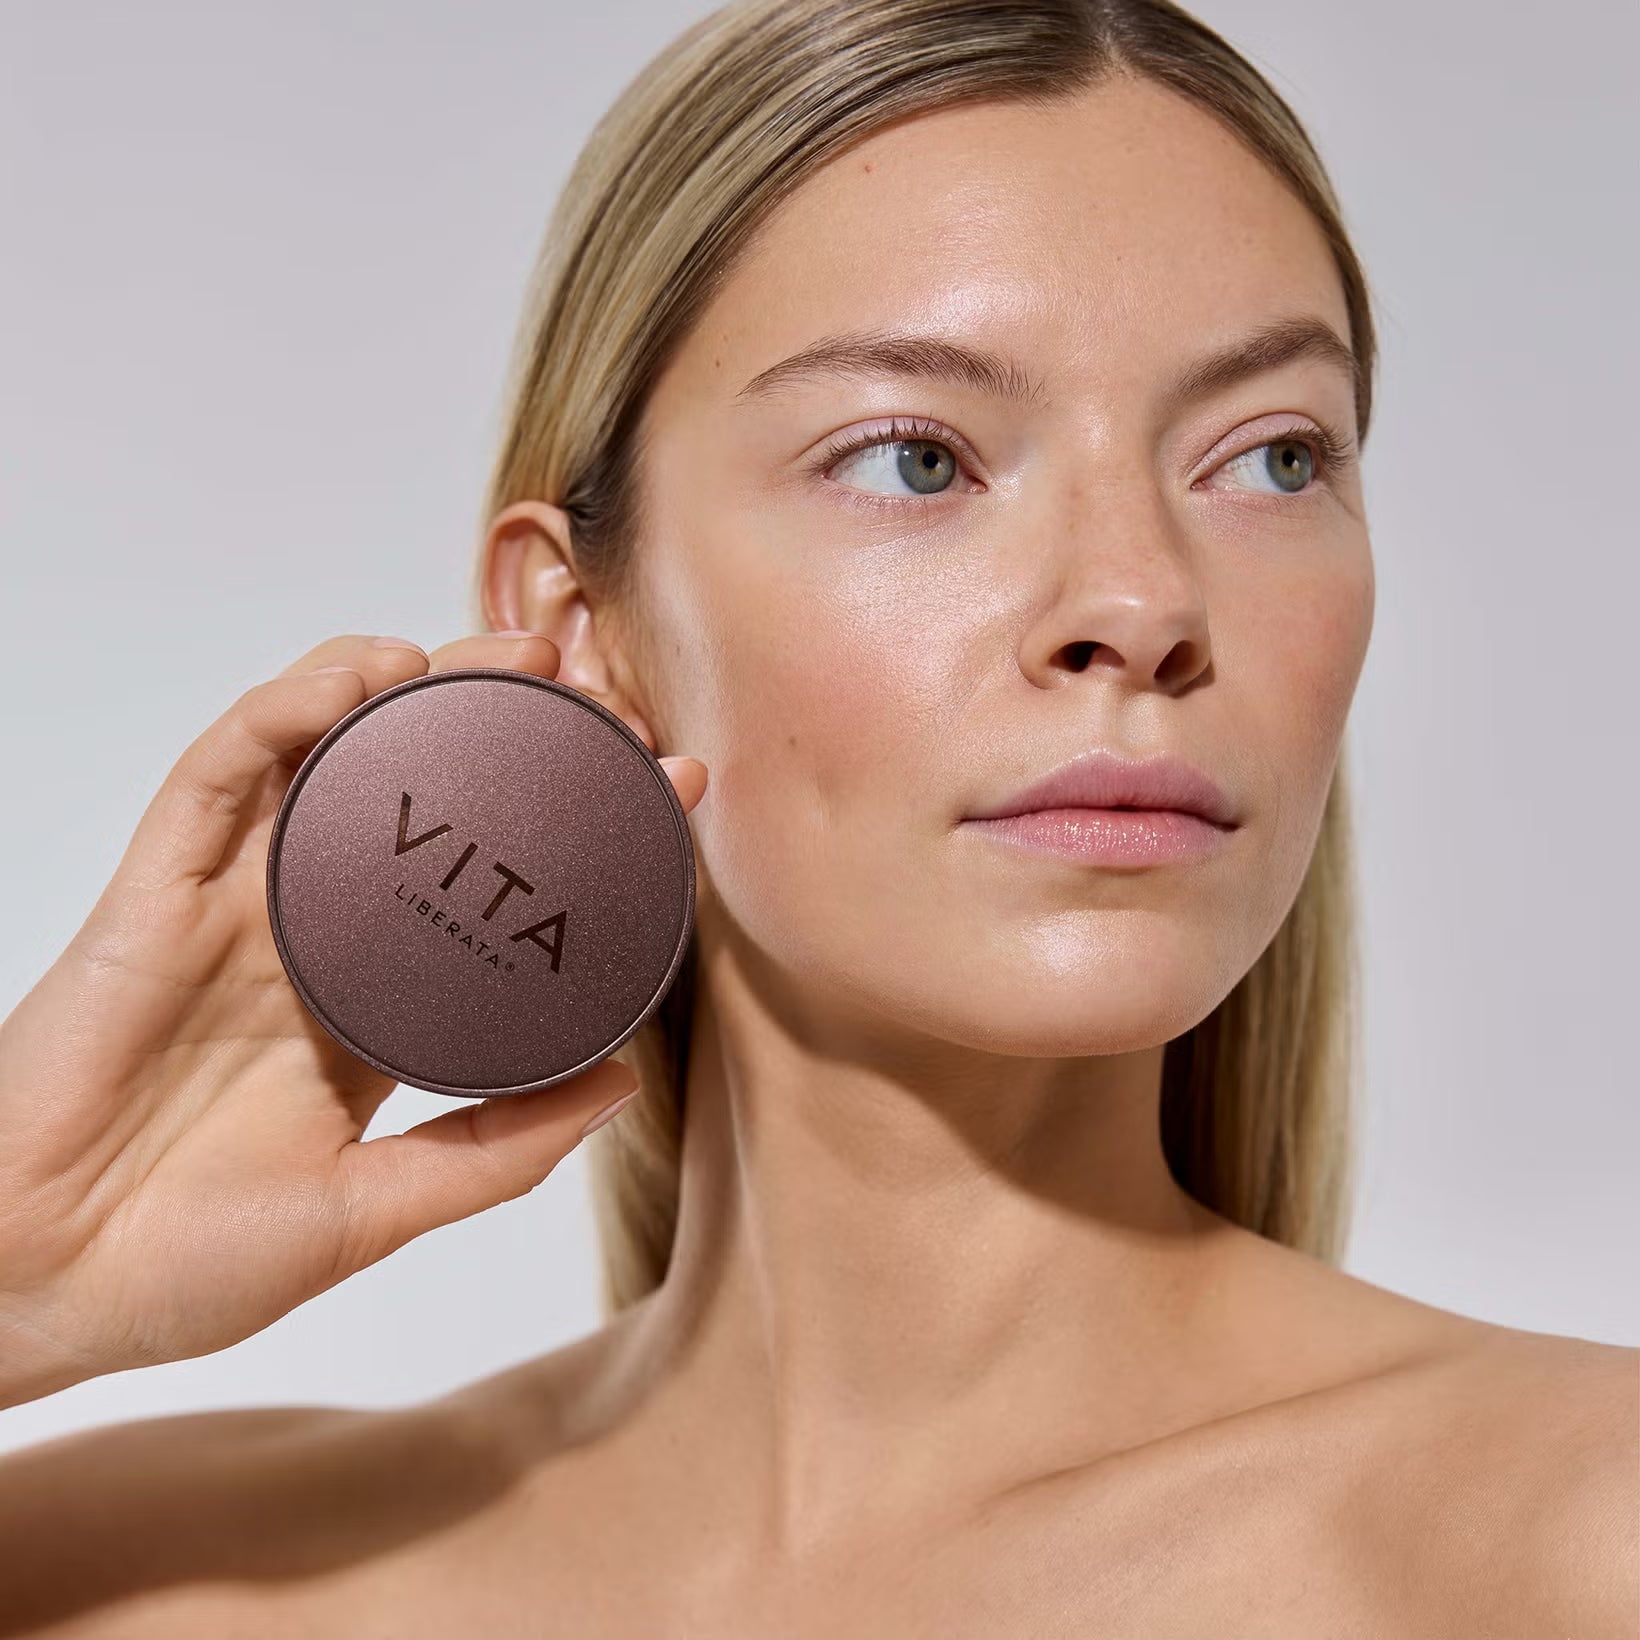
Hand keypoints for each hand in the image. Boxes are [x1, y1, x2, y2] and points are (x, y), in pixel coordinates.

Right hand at [0, 632, 706, 1405]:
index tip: (668, 780)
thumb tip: (626, 1078)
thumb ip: (497, 1149)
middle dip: (511, 728)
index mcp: (377, 1002)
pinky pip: (222, 774)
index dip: (579, 824)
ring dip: (415, 689)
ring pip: (329, 757)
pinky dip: (289, 709)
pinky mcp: (158, 890)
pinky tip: (365, 674)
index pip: (494, 885)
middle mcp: (318, 935)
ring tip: (510, 654)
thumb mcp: (378, 1208)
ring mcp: (237, 904)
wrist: (43, 1292)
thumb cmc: (193, 1264)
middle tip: (596, 687)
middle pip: (424, 797)